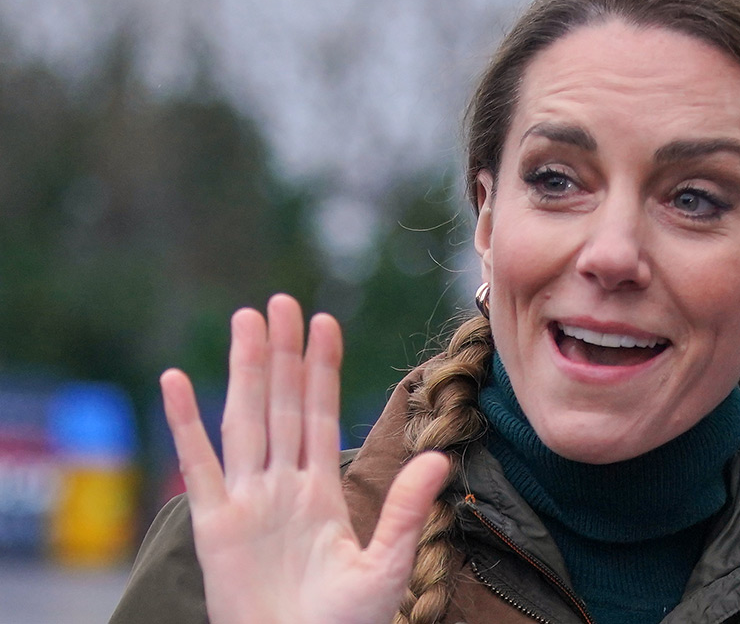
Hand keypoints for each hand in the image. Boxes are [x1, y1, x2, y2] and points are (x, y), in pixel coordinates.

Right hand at [161, 294, 449, 623]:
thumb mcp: (386, 563)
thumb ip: (405, 508)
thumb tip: (438, 456)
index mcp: (321, 491)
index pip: (321, 415)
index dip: (323, 369)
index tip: (325, 322)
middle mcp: (282, 486)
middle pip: (282, 405)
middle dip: (283, 354)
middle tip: (280, 301)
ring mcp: (246, 501)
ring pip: (245, 420)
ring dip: (245, 372)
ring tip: (245, 321)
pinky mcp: (213, 526)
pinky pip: (197, 465)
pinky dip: (184, 423)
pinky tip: (176, 381)